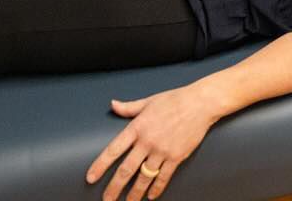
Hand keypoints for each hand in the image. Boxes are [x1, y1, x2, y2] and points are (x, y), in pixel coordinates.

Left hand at [86, 83, 221, 200]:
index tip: (91, 178)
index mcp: (137, 127)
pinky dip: (157, 188)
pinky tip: (151, 196)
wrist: (200, 103)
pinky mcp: (176, 157)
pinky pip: (163, 177)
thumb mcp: (148, 101)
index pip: (113, 150)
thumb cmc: (175, 99)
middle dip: (114, 188)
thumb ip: (128, 107)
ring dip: (134, 193)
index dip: (100, 165)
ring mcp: (162, 150)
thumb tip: (113, 104)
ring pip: (144, 178)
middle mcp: (147, 141)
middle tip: (107, 200)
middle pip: (126, 170)